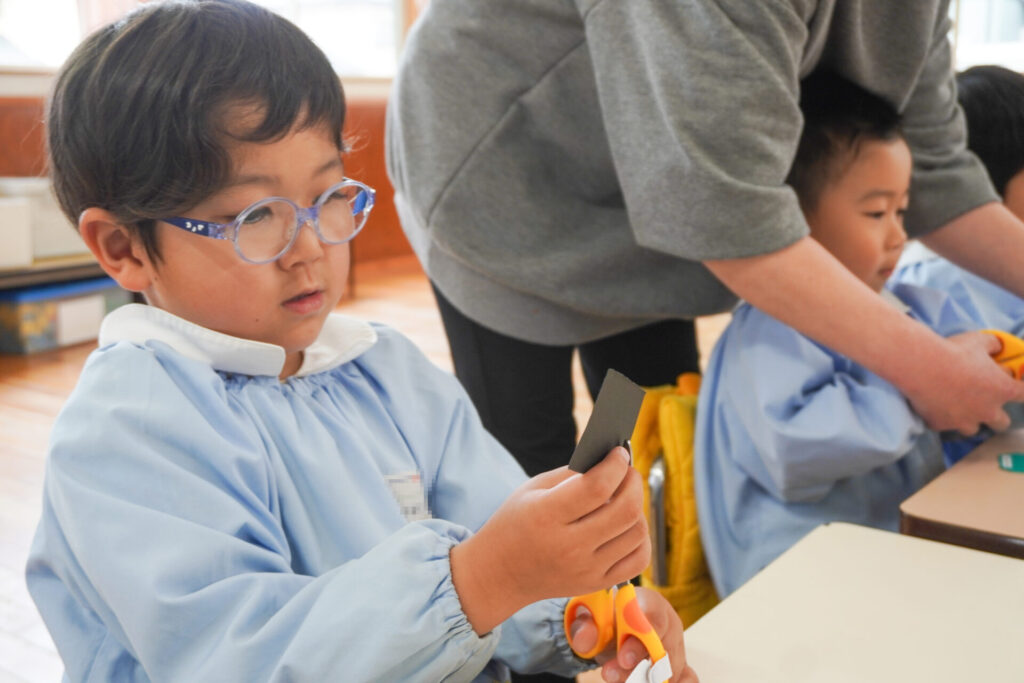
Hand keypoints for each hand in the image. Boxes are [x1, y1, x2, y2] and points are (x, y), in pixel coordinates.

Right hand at [451, 447, 649, 633]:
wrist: (500, 574)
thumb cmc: (515, 524)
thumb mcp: (532, 490)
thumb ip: (571, 473)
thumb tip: (610, 459)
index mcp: (546, 516)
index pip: (597, 487)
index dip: (615, 465)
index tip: (618, 453)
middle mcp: (569, 547)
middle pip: (625, 510)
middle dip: (633, 482)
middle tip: (626, 472)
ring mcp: (585, 569)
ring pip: (637, 533)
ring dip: (637, 508)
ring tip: (622, 499)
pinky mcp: (596, 584)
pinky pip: (639, 559)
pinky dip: (640, 538)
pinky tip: (626, 526)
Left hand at [568, 587, 697, 682]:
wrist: (611, 630)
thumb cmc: (605, 621)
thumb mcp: (590, 621)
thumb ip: (585, 628)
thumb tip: (585, 639)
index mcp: (648, 602)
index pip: (654, 617)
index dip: (641, 639)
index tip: (624, 659)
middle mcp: (669, 622)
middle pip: (663, 648)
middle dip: (638, 668)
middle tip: (610, 674)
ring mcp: (676, 644)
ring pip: (670, 668)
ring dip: (646, 680)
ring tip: (617, 678)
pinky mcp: (680, 663)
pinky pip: (688, 677)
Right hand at [903, 330, 1023, 434]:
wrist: (921, 366)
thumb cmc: (954, 352)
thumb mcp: (979, 340)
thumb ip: (993, 346)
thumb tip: (997, 347)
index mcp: (1002, 390)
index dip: (1020, 390)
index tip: (1014, 386)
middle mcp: (987, 411)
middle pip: (1002, 423)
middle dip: (996, 414)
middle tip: (984, 402)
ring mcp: (964, 421)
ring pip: (973, 429)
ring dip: (969, 419)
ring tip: (957, 407)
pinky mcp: (941, 424)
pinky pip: (943, 425)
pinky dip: (941, 417)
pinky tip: (933, 405)